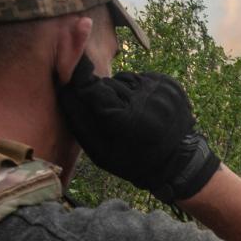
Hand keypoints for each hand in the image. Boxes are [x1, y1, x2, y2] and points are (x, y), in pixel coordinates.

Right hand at [57, 55, 220, 202]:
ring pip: (125, 78)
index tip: (83, 97)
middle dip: (105, 96)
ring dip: (122, 92)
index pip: (92, 88)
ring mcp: (161, 92)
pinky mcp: (171, 85)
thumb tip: (64, 85)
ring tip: (132, 114)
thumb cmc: (131, 160)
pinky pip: (143, 78)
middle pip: (108, 83)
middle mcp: (145, 101)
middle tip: (115, 118)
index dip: (85, 92)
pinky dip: (139, 90)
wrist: (176, 162)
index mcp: (126, 120)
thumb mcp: (99, 150)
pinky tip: (145, 108)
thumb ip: (79, 117)